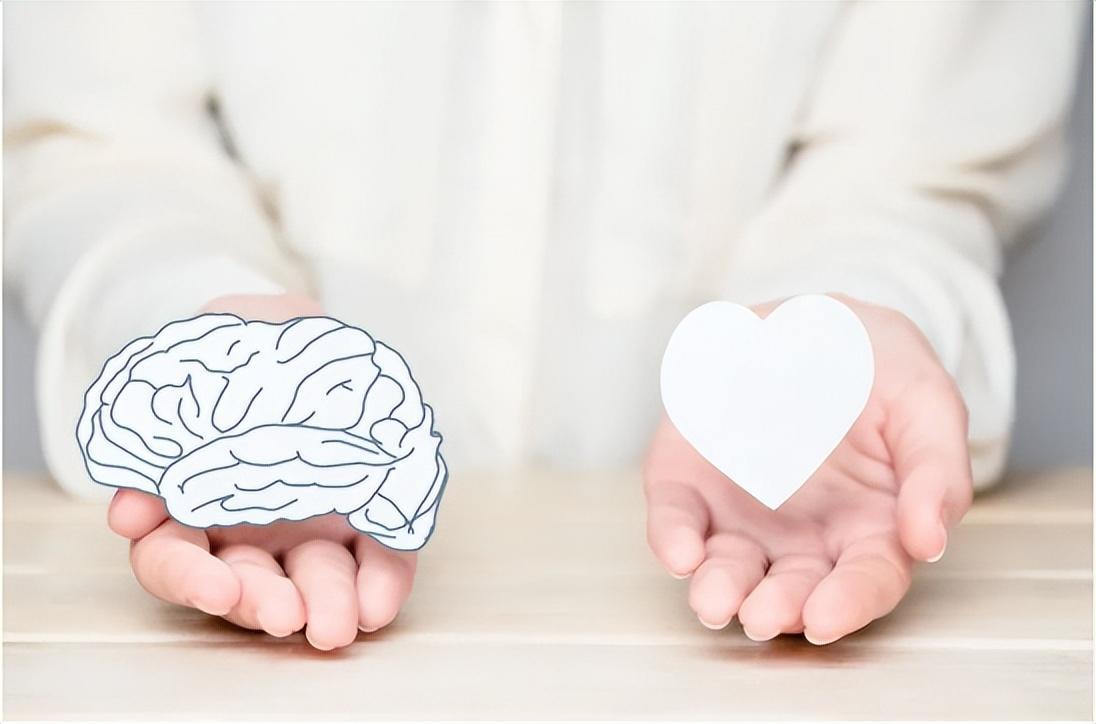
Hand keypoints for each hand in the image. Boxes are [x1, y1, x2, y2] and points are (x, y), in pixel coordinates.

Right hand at [107, 294, 416, 649]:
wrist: (327, 339)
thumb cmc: (262, 340)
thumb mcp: (226, 332)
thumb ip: (185, 390)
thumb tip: (142, 493)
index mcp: (195, 492)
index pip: (171, 553)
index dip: (183, 573)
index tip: (210, 584)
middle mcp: (247, 528)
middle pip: (238, 585)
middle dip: (258, 603)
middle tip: (283, 614)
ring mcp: (308, 533)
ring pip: (305, 586)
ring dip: (318, 606)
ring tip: (336, 624)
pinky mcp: (369, 529)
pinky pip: (374, 564)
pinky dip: (378, 585)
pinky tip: (379, 603)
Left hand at [644, 295, 971, 644]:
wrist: (813, 319)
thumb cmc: (879, 369)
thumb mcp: (926, 404)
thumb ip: (937, 472)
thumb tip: (928, 541)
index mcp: (870, 526)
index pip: (864, 579)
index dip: (848, 603)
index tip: (825, 617)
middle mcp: (803, 535)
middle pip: (792, 588)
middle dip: (776, 607)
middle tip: (762, 616)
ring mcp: (743, 511)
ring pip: (729, 565)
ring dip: (720, 586)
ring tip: (714, 599)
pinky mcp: (692, 480)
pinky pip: (678, 514)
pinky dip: (672, 535)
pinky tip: (679, 550)